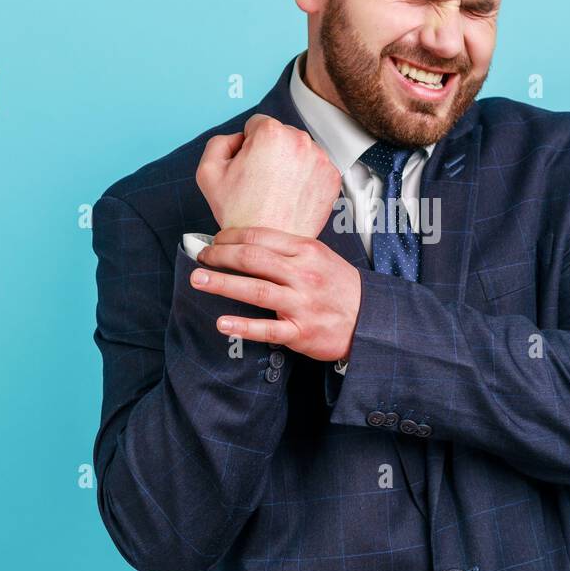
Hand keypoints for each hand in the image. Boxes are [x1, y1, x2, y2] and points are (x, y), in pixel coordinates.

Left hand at [190, 226, 361, 361]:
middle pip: (253, 260)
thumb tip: (250, 242)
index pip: (261, 237)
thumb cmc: (341, 287)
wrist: (370, 320)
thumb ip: (289, 249)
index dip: (231, 237)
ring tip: (198, 280)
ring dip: (222, 284)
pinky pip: (268, 329)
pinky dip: (244, 327)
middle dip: (220, 256)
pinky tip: (223, 323)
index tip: (215, 240)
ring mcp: (302, 304)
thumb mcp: (321, 257)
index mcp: (307, 251)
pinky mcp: (301, 332)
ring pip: (256, 291)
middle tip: (200, 257)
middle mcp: (303, 275)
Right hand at [195, 114, 342, 237]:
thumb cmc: (241, 214)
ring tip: (277, 190)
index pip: (257, 124)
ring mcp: (320, 159)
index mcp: (271, 133)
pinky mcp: (332, 177)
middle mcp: (300, 140)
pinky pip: (315, 167)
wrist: (268, 245)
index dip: (248, 146)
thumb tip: (239, 137)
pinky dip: (305, 177)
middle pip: (281, 135)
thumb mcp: (208, 172)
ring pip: (299, 150)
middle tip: (261, 181)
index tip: (249, 166)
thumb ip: (219, 142)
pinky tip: (292, 195)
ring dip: (289, 163)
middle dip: (270, 152)